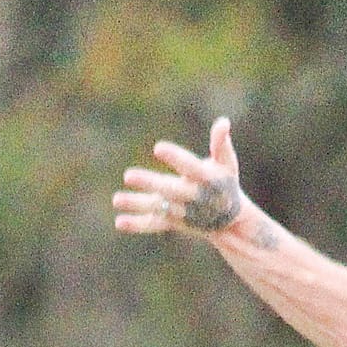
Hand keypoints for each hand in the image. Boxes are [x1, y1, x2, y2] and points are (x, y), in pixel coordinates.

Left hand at [114, 117, 245, 235]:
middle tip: (127, 175)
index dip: (175, 158)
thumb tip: (223, 121)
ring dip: (137, 204)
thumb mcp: (227, 164)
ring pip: (158, 208)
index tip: (158, 148)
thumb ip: (221, 143)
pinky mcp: (174, 222)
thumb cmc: (225, 185)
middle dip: (150, 183)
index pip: (190, 167)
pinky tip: (119, 222)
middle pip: (170, 190)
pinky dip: (138, 225)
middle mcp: (193, 197)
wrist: (231, 223)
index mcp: (206, 180)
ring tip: (116, 199)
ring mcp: (182, 212)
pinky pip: (154, 224)